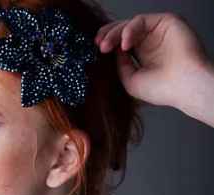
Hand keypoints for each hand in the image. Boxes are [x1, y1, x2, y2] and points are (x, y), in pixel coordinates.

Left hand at [94, 12, 210, 108]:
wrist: (184, 86)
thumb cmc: (161, 89)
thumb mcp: (130, 80)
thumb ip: (119, 64)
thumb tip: (111, 51)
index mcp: (142, 55)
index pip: (120, 44)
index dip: (107, 45)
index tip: (95, 51)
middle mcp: (150, 42)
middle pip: (123, 32)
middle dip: (107, 36)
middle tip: (98, 45)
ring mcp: (157, 31)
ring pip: (130, 25)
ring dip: (114, 33)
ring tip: (104, 46)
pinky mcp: (165, 22)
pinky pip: (141, 20)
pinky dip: (129, 30)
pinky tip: (124, 44)